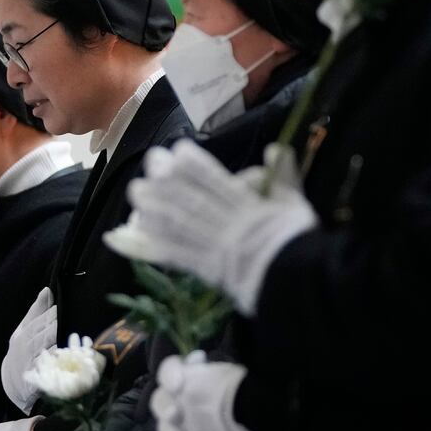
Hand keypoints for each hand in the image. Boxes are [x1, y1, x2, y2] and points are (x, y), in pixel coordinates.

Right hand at [1, 288, 58, 413]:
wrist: (13, 381)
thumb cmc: (23, 348)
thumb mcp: (25, 329)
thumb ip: (37, 311)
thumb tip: (47, 290)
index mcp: (22, 336)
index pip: (35, 325)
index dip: (45, 317)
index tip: (57, 309)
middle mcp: (24, 350)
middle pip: (38, 338)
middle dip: (49, 328)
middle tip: (60, 320)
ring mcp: (28, 365)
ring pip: (40, 354)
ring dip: (51, 346)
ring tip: (63, 337)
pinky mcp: (35, 379)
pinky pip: (44, 371)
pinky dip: (51, 366)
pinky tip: (61, 359)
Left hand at [126, 140, 317, 314]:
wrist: (298, 281)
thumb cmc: (299, 242)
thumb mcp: (296, 204)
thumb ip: (284, 176)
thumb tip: (276, 148)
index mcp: (247, 206)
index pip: (214, 179)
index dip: (193, 164)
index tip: (177, 150)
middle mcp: (225, 222)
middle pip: (190, 198)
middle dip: (168, 180)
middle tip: (150, 162)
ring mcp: (213, 246)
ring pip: (178, 224)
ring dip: (154, 207)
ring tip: (136, 194)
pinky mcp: (206, 269)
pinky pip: (174, 255)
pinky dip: (151, 245)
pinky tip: (132, 235)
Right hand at [149, 351, 261, 430]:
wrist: (258, 418)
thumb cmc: (241, 392)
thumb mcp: (228, 375)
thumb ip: (209, 370)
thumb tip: (197, 359)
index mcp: (186, 378)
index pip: (168, 370)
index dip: (169, 375)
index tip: (179, 383)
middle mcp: (179, 400)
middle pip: (159, 401)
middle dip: (163, 407)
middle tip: (175, 414)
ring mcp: (182, 425)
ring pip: (164, 430)